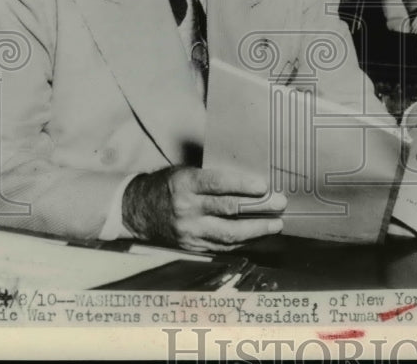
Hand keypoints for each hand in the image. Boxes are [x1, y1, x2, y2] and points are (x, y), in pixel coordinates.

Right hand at [121, 166, 285, 252]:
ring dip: (256, 230)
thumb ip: (212, 176)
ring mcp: (189, 231)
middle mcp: (187, 209)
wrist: (137, 210)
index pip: (218, 184)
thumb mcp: (184, 171)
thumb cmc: (167, 185)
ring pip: (228, 234)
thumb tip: (247, 178)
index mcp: (185, 185)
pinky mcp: (191, 246)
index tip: (264, 186)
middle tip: (279, 204)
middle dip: (258, 208)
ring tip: (275, 224)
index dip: (243, 185)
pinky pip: (221, 246)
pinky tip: (256, 236)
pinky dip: (242, 241)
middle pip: (228, 210)